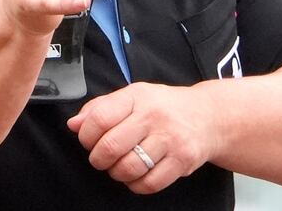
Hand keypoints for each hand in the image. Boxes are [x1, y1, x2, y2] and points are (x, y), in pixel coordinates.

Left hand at [66, 83, 219, 193]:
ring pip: (128, 168)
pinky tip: (137, 176)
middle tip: (101, 158)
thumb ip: (100, 108)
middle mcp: (154, 116)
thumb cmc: (163, 107)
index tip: (88, 140)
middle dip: (98, 159)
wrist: (207, 116)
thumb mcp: (132, 96)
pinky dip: (136, 185)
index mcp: (137, 97)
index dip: (86, 136)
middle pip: (110, 147)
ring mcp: (170, 139)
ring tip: (119, 166)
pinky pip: (149, 183)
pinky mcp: (182, 160)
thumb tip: (74, 125)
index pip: (99, 119)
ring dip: (116, 173)